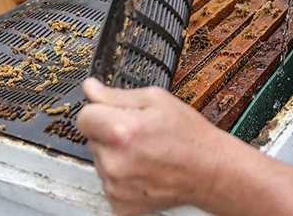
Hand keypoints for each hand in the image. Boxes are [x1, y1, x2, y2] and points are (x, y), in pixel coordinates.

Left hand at [76, 78, 228, 215]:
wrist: (209, 170)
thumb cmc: (189, 135)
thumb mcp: (157, 100)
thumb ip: (117, 95)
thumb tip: (91, 88)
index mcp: (121, 131)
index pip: (83, 117)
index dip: (99, 112)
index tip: (113, 114)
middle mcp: (115, 162)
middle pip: (93, 139)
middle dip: (110, 134)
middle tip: (140, 134)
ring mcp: (116, 186)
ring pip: (101, 162)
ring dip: (116, 156)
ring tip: (145, 153)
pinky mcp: (120, 204)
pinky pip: (109, 184)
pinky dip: (122, 178)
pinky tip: (143, 170)